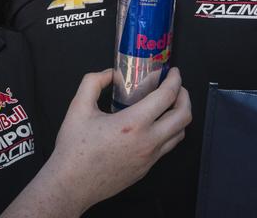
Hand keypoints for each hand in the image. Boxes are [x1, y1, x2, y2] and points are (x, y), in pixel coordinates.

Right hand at [44, 68, 190, 210]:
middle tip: (176, 87)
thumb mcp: (78, 107)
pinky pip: (167, 147)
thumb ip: (93, 82)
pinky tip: (156, 126)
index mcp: (133, 124)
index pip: (167, 96)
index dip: (175, 79)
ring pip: (180, 134)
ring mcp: (149, 158)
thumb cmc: (74, 150)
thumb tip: (110, 74)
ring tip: (170, 106)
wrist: (71, 185)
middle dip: (185, 96)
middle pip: (184, 116)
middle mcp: (147, 142)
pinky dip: (169, 132)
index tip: (173, 72)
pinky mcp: (146, 169)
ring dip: (180, 116)